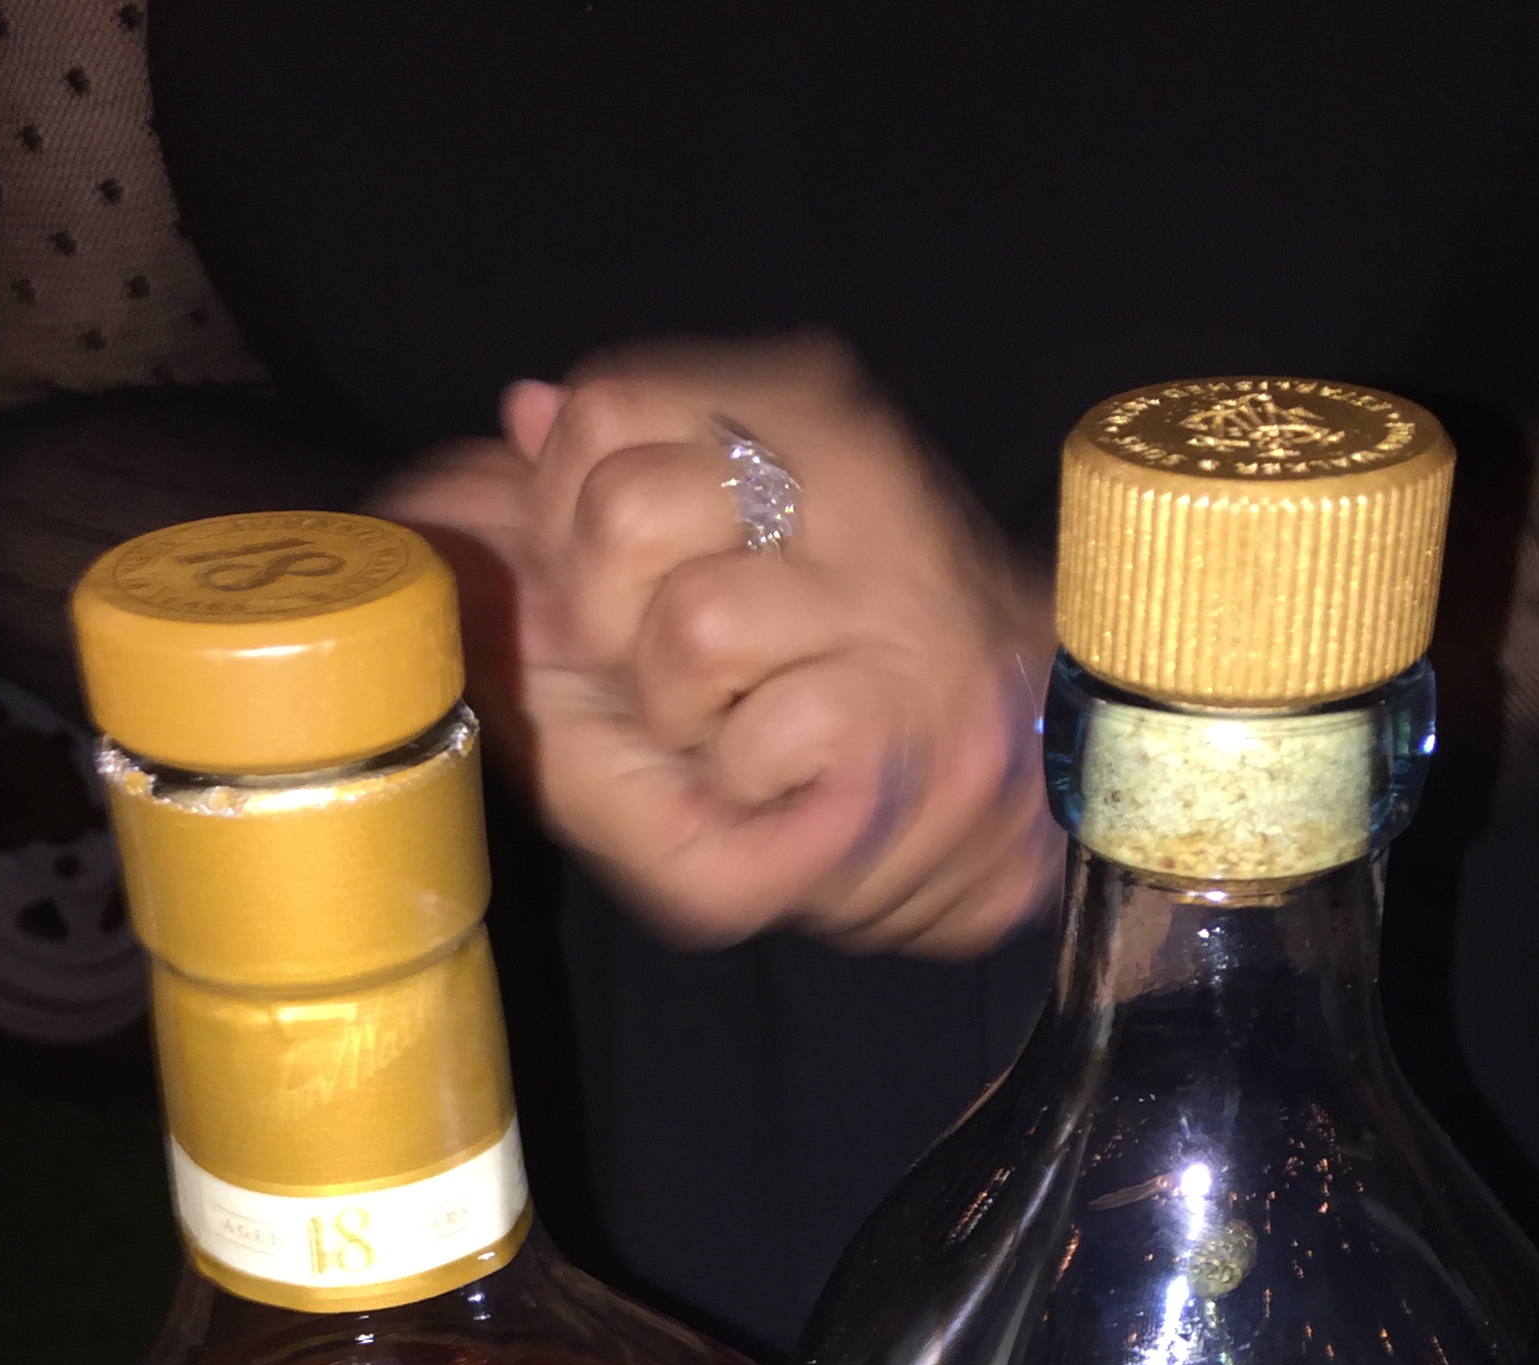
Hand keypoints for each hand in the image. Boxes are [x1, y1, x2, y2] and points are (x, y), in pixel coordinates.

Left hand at [381, 338, 1059, 958]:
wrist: (1020, 782)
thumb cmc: (840, 670)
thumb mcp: (714, 548)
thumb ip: (601, 483)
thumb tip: (518, 411)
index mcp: (799, 412)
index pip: (604, 404)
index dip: (558, 517)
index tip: (598, 589)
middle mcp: (853, 479)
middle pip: (623, 511)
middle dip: (602, 627)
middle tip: (663, 676)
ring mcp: (891, 595)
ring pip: (689, 631)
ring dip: (679, 718)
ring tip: (736, 730)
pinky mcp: (908, 710)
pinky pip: (760, 739)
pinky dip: (747, 785)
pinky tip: (790, 780)